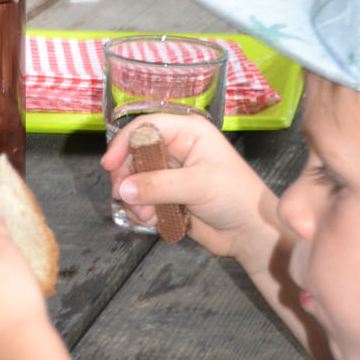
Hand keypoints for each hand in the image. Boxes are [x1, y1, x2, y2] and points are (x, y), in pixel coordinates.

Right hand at [104, 113, 267, 260]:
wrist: (250, 233)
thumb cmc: (234, 196)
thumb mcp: (197, 185)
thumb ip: (158, 185)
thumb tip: (123, 190)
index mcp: (187, 132)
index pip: (146, 127)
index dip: (125, 142)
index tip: (109, 165)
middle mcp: (176, 149)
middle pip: (135, 154)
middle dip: (128, 177)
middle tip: (123, 197)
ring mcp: (171, 174)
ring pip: (136, 179)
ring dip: (134, 199)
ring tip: (146, 216)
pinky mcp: (168, 197)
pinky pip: (142, 199)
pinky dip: (142, 211)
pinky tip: (153, 221)